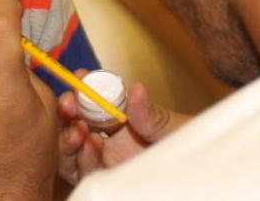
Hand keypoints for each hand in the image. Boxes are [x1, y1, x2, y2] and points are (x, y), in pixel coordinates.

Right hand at [57, 81, 189, 180]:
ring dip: (66, 136)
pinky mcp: (102, 183)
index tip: (79, 75)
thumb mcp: (171, 130)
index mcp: (121, 124)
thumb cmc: (187, 153)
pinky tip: (86, 148)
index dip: (83, 89)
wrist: (193, 178)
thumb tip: (136, 89)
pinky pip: (80, 174)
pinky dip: (78, 160)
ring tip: (77, 128)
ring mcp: (103, 164)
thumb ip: (151, 115)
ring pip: (70, 149)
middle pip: (73, 124)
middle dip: (66, 111)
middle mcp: (107, 143)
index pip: (93, 102)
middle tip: (68, 102)